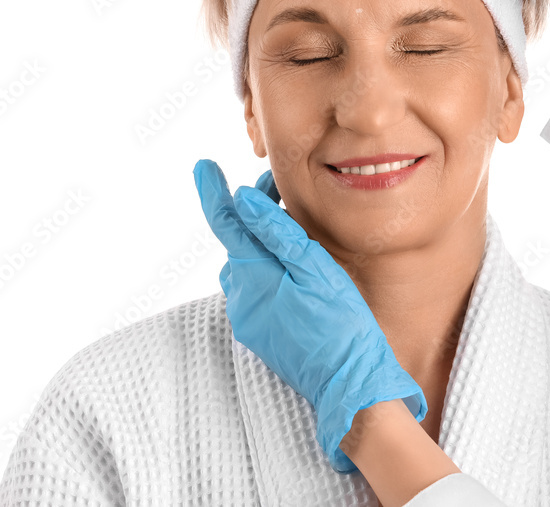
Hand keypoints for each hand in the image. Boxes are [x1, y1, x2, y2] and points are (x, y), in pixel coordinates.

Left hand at [192, 160, 426, 472]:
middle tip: (282, 191)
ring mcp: (247, 316)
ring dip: (262, 244)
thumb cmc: (341, 323)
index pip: (224, 222)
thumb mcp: (315, 268)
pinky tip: (294, 271)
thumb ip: (276, 232)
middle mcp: (241, 295)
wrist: (347, 382)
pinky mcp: (257, 333)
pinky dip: (267, 272)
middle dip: (254, 214)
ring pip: (247, 266)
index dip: (212, 192)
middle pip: (239, 242)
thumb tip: (241, 199)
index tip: (203, 167)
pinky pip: (254, 291)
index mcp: (254, 273)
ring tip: (295, 228)